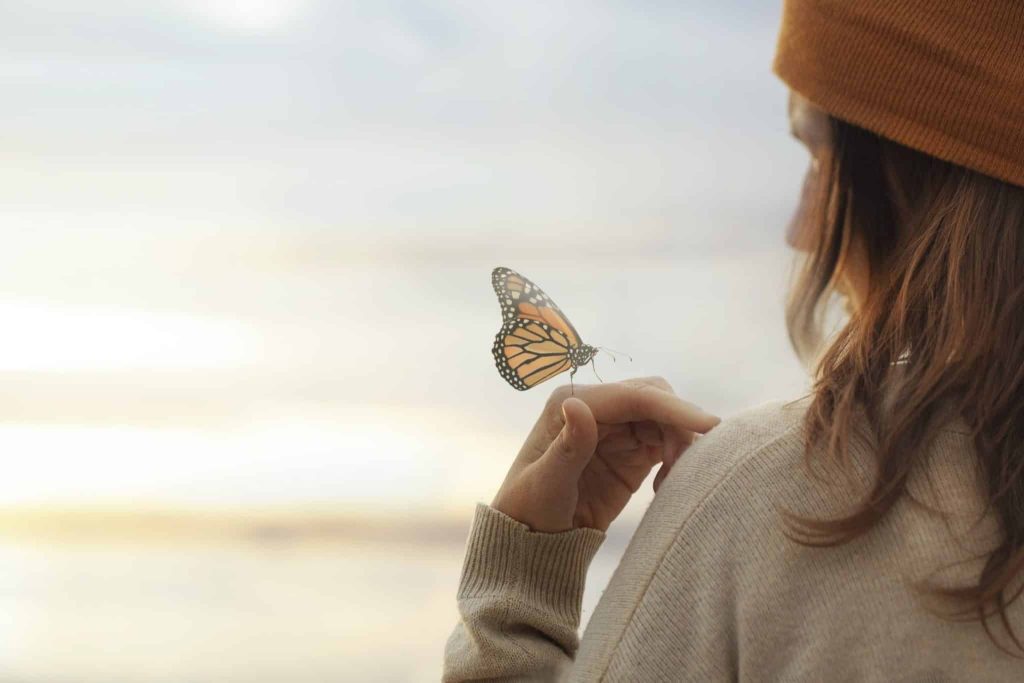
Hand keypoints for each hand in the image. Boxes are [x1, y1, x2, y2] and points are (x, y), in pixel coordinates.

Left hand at [491, 377, 720, 532]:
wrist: (536, 541)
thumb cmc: (530, 511)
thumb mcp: (545, 485)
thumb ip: (567, 448)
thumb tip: (576, 405)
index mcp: (571, 403)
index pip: (632, 396)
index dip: (672, 407)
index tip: (709, 425)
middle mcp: (596, 407)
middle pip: (655, 398)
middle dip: (678, 423)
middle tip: (684, 465)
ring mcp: (616, 429)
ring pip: (665, 419)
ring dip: (680, 443)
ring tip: (672, 482)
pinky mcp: (632, 452)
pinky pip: (667, 442)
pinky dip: (677, 458)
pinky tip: (667, 486)